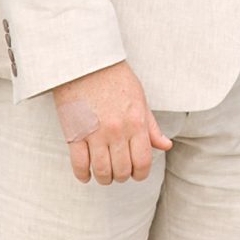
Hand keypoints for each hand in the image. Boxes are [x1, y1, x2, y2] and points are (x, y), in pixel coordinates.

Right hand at [50, 60, 172, 184]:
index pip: (143, 162)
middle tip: (118, 172)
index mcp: (136, 123)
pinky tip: (85, 175)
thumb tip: (165, 146)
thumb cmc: (114, 77)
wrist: (85, 61)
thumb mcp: (139, 98)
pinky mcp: (74, 132)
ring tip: (103, 175)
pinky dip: (83, 175)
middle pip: (123, 170)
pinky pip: (79, 164)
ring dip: (104, 178)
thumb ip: (151, 126)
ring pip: (102, 171)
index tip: (136, 174)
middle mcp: (117, 131)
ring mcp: (94, 133)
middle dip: (122, 176)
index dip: (141, 174)